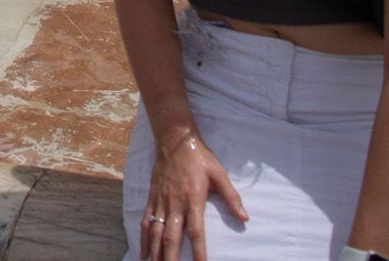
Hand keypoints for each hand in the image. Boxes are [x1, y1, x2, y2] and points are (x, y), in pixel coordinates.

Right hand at [142, 132, 244, 260]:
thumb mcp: (219, 174)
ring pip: (156, 232)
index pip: (196, 233)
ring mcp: (161, 202)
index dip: (198, 252)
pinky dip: (144, 238)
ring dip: (155, 252)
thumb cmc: (199, 157)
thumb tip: (245, 218)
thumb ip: (231, 197)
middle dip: (171, 258)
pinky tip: (144, 252)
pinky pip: (146, 221)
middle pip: (171, 238)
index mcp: (193, 200)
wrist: (174, 140)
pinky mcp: (153, 197)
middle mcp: (175, 204)